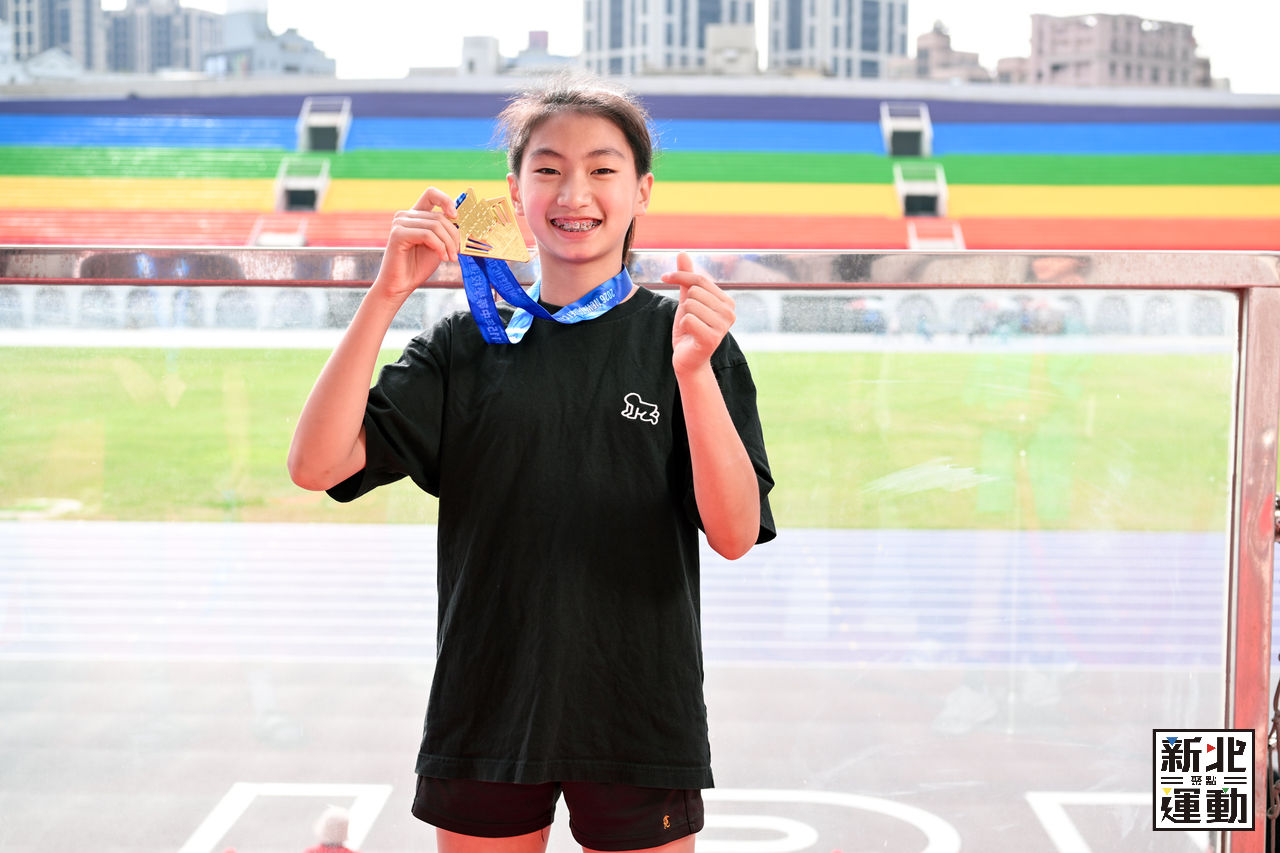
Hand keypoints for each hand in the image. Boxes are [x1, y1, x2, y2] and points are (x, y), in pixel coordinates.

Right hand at [373, 186, 460, 302]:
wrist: (401, 285)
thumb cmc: (418, 266)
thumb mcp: (438, 244)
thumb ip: (446, 231)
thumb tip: (463, 221)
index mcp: (415, 215)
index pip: (431, 194)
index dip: (446, 200)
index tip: (456, 216)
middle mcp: (406, 215)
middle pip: (439, 216)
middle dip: (453, 236)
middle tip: (457, 252)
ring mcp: (400, 223)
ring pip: (435, 225)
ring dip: (448, 244)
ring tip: (451, 258)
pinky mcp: (398, 234)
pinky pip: (427, 235)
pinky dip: (439, 247)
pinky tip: (442, 258)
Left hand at [663, 252, 735, 375]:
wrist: (688, 358)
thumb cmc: (689, 329)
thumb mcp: (687, 300)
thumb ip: (687, 277)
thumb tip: (683, 252)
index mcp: (727, 301)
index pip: (699, 279)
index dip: (679, 276)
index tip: (664, 277)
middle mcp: (730, 312)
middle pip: (694, 292)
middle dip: (685, 305)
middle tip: (689, 319)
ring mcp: (723, 326)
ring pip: (690, 305)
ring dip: (684, 316)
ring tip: (691, 328)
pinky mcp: (712, 338)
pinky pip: (687, 319)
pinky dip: (683, 327)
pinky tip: (690, 336)